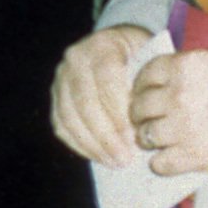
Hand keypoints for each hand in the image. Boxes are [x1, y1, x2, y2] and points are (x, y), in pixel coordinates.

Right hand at [51, 24, 151, 164]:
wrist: (119, 45)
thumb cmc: (141, 57)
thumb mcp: (151, 59)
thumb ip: (149, 84)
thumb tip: (149, 125)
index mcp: (102, 44)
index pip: (107, 78)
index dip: (119, 110)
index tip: (135, 135)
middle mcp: (75, 58)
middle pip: (86, 101)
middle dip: (106, 135)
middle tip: (126, 158)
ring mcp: (61, 78)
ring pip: (71, 117)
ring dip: (93, 145)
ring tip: (115, 162)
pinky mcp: (56, 96)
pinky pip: (62, 126)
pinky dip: (80, 145)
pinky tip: (100, 157)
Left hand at [128, 45, 207, 175]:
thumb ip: (192, 65)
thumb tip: (170, 75)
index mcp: (185, 66)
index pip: (146, 74)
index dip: (142, 84)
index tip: (144, 91)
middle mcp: (179, 96)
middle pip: (140, 107)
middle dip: (140, 112)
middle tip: (146, 118)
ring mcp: (185, 128)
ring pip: (146, 136)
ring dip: (149, 137)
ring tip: (158, 139)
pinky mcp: (196, 156)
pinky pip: (161, 163)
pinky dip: (161, 162)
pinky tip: (170, 158)